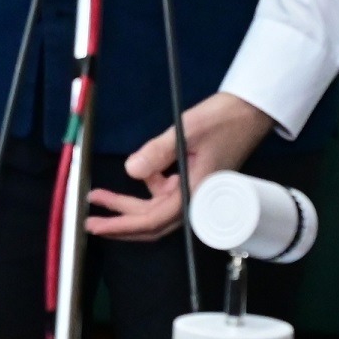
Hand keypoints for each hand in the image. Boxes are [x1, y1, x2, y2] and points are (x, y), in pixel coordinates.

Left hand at [85, 91, 273, 242]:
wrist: (248, 113)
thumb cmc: (222, 121)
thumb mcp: (185, 132)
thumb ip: (157, 152)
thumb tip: (131, 171)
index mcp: (195, 194)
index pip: (153, 219)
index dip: (122, 225)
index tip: (97, 225)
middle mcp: (195, 200)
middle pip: (152, 221)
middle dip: (120, 222)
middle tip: (90, 219)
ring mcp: (195, 193)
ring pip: (156, 208)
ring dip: (129, 205)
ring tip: (101, 195)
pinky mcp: (194, 183)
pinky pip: (165, 193)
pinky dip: (149, 185)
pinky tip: (145, 168)